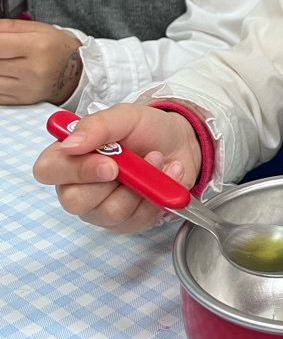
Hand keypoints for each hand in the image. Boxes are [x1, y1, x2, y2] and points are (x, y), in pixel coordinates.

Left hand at [0, 19, 81, 103]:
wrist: (75, 73)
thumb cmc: (55, 47)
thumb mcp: (37, 29)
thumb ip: (7, 27)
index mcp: (38, 46)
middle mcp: (32, 70)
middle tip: (2, 53)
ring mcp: (26, 88)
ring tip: (4, 61)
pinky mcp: (22, 101)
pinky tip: (4, 73)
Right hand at [32, 104, 202, 232]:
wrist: (178, 142)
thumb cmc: (145, 129)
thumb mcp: (124, 116)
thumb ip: (96, 126)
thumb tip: (70, 144)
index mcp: (68, 157)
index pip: (47, 171)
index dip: (74, 171)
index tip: (108, 163)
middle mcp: (78, 186)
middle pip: (74, 201)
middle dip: (113, 183)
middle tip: (137, 162)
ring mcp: (101, 208)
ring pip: (111, 212)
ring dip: (141, 184)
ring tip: (157, 159)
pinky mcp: (126, 222)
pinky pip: (138, 219)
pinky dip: (158, 195)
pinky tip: (167, 175)